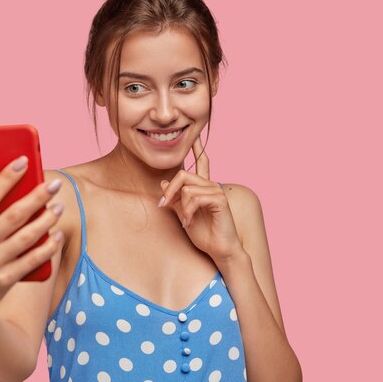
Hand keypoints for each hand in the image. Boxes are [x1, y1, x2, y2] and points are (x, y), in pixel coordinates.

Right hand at [0, 158, 63, 328]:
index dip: (6, 176)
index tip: (25, 160)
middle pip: (12, 215)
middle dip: (35, 197)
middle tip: (53, 184)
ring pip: (25, 237)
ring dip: (45, 220)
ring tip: (58, 206)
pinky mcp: (4, 280)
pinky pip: (31, 261)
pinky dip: (46, 248)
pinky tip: (56, 235)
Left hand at [158, 137, 242, 260]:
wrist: (218, 248)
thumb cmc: (203, 232)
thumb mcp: (183, 213)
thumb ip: (175, 198)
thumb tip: (163, 183)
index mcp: (203, 187)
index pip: (202, 161)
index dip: (197, 147)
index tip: (194, 134)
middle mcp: (211, 185)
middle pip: (183, 174)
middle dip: (170, 190)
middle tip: (163, 204)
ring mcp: (216, 191)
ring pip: (187, 188)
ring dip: (181, 207)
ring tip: (185, 221)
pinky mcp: (220, 200)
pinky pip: (195, 198)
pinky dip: (188, 211)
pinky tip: (189, 222)